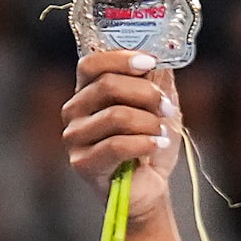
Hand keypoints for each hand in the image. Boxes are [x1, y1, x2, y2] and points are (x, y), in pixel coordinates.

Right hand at [61, 50, 181, 217]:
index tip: (149, 63)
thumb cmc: (149, 144)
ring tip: (162, 132)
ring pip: (115, 116)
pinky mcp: (82, 163)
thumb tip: (161, 53)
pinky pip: (115, 145)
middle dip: (145, 94)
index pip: (91, 64)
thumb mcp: (160, 105)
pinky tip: (158, 145)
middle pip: (107, 86)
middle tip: (166, 106)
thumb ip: (158, 79)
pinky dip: (144, 143)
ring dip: (148, 122)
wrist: (148, 188)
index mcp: (88, 91)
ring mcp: (74, 138)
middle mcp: (74, 111)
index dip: (120, 59)